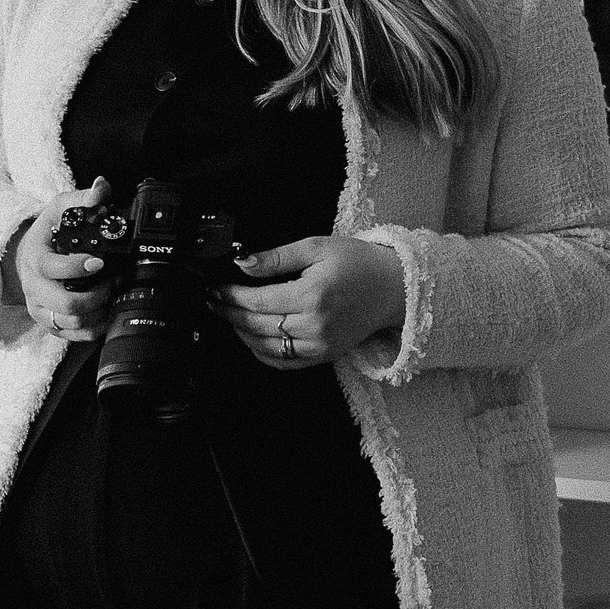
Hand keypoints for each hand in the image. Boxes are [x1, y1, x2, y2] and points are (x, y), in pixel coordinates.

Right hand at [7, 183, 115, 339]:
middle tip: (113, 282)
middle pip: (65, 305)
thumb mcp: (60, 208)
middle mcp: (34, 288)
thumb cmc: (46, 233)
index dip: (77, 268)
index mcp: (35, 260)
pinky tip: (107, 310)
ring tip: (113, 293)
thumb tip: (101, 189)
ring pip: (72, 324)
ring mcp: (41, 309)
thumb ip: (83, 198)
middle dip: (96, 296)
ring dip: (99, 311)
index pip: (52, 269)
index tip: (100, 262)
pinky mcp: (50, 324)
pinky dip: (96, 327)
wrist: (27, 256)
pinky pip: (75, 336)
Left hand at [215, 235, 404, 370]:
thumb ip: (277, 257)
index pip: (257, 301)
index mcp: (312, 296)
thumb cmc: (359, 263)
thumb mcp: (317, 247)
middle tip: (215, 301)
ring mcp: (320, 345)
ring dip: (241, 333)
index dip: (230, 296)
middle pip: (257, 325)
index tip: (216, 288)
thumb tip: (243, 263)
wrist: (394, 287)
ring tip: (230, 316)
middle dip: (230, 313)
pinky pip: (283, 361)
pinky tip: (251, 336)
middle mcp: (315, 325)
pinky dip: (261, 352)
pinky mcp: (324, 355)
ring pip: (265, 347)